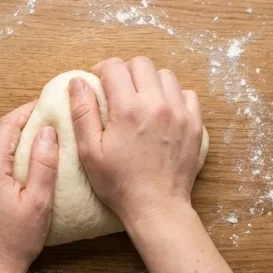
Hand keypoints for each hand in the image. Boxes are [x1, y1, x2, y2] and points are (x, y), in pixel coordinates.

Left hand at [0, 104, 57, 272]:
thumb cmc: (17, 240)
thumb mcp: (39, 202)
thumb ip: (43, 163)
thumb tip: (47, 131)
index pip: (6, 126)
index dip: (26, 112)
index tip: (43, 105)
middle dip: (14, 122)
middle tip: (38, 120)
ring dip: (2, 137)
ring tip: (26, 137)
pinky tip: (8, 160)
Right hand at [69, 56, 204, 232]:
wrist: (157, 207)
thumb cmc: (120, 184)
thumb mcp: (90, 151)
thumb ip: (82, 112)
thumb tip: (78, 82)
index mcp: (128, 108)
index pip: (114, 67)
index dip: (102, 70)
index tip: (99, 82)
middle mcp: (157, 104)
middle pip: (142, 64)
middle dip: (127, 71)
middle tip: (119, 90)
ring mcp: (180, 113)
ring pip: (166, 76)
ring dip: (151, 82)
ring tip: (142, 100)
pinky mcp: (195, 125)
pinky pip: (187, 95)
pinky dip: (175, 97)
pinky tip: (164, 112)